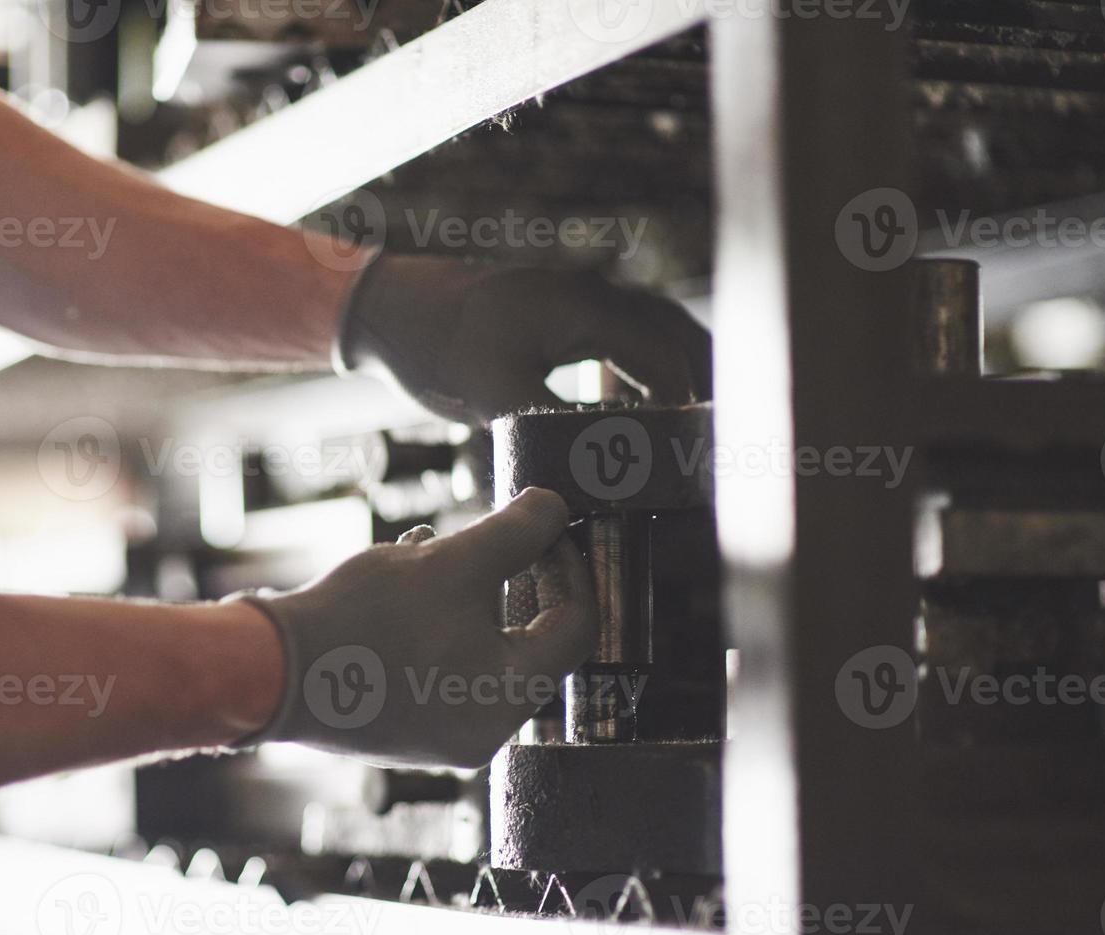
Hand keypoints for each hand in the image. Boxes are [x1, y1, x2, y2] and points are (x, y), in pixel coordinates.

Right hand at [233, 488, 594, 767]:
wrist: (271, 672)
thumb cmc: (367, 621)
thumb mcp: (452, 562)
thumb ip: (517, 532)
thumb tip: (554, 507)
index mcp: (509, 699)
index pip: (575, 628)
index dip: (572, 567)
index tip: (548, 528)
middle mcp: (483, 730)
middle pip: (527, 639)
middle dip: (513, 577)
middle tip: (497, 535)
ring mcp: (439, 733)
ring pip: (479, 646)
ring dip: (467, 591)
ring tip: (433, 549)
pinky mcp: (401, 725)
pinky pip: (440, 663)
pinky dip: (434, 618)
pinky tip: (403, 574)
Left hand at [336, 252, 711, 424]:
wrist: (385, 305)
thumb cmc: (434, 347)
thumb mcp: (495, 398)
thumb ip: (553, 430)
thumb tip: (597, 472)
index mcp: (582, 309)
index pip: (662, 356)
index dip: (686, 403)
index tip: (696, 445)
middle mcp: (587, 291)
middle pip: (672, 329)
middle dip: (701, 377)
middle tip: (718, 428)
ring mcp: (572, 292)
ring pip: (648, 324)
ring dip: (674, 365)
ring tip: (693, 413)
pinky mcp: (554, 302)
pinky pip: (618, 325)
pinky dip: (640, 358)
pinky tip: (634, 394)